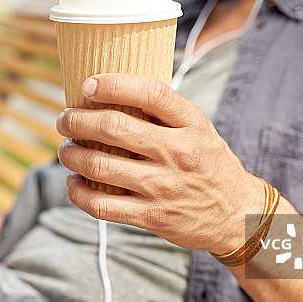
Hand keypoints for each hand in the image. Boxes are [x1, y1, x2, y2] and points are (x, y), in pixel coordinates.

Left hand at [55, 73, 263, 251]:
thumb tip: (112, 90)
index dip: (113, 84)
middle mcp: (178, 153)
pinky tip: (74, 182)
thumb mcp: (199, 129)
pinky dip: (78, 192)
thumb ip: (164, 113)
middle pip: (114, 128)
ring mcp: (164, 187)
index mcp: (191, 124)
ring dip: (71, 155)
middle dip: (77, 121)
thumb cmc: (209, 164)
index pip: (150, 93)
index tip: (87, 84)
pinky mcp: (152, 217)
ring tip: (65, 149)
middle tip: (64, 119)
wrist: (238, 215)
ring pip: (100, 166)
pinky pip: (102, 205)